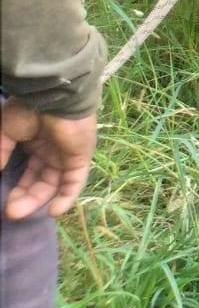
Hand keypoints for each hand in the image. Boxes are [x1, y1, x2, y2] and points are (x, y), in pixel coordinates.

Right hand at [1, 102, 97, 218]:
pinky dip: (67, 198)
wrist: (51, 95)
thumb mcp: (6, 133)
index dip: (18, 189)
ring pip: (55, 184)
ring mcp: (67, 154)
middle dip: (25, 198)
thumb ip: (0, 153)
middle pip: (41, 182)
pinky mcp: (80, 156)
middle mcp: (53, 151)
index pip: (29, 173)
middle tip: (10, 212)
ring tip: (17, 213)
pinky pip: (75, 181)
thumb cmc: (27, 110)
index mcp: (37, 144)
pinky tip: (54, 212)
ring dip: (38, 200)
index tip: (4, 202)